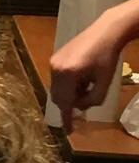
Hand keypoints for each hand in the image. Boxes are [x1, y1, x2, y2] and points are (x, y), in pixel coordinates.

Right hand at [50, 4, 132, 128]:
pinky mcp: (55, 58)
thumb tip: (81, 107)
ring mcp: (54, 62)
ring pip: (57, 89)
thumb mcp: (105, 82)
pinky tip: (82, 77)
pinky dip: (68, 84)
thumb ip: (93, 99)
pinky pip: (58, 79)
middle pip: (58, 97)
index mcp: (68, 74)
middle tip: (85, 103)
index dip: (67, 119)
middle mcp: (56, 69)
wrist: (106, 31)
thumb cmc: (108, 57)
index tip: (69, 131)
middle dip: (70, 104)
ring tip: (87, 85)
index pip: (65, 103)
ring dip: (70, 93)